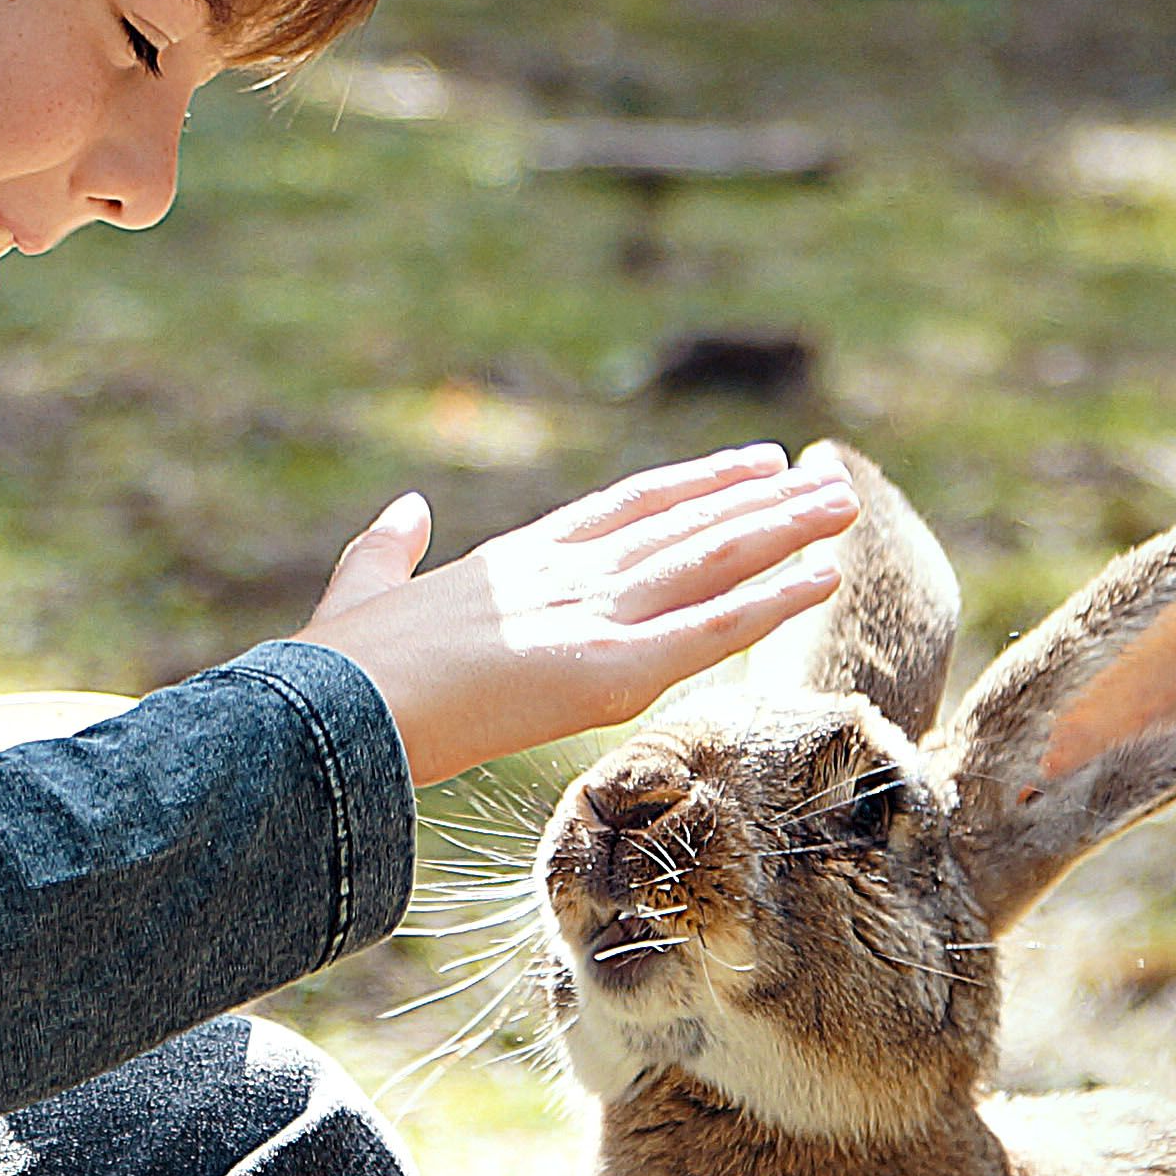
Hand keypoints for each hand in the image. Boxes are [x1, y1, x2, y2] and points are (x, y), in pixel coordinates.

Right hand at [295, 444, 860, 788]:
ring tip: (844, 504)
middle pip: (682, 525)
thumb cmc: (334, 667)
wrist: (331, 709)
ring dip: (782, 532)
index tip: (744, 466)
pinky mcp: (606, 672)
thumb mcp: (358, 591)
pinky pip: (709, 630)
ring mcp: (588, 618)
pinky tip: (821, 575)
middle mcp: (562, 574)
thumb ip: (388, 548)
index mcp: (511, 560)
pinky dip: (770, 600)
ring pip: (708, 562)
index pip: (623, 510)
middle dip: (756, 502)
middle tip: (822, 476)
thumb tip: (405, 510)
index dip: (689, 485)